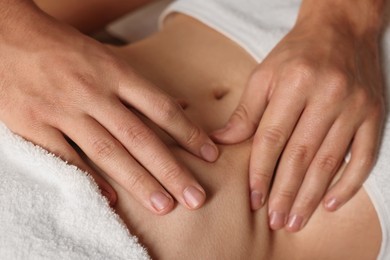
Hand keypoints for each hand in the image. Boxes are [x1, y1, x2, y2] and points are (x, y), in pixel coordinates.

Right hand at [0, 1, 217, 213]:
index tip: (210, 156)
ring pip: (108, 152)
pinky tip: (112, 198)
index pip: (161, 108)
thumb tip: (180, 106)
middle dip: (171, 170)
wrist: (9, 35)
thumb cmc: (65, 48)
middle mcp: (93, 92)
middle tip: (195, 197)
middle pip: (141, 137)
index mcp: (115, 72)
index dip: (189, 133)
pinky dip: (89, 179)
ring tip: (164, 205)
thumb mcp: (108, 57)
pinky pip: (66, 157)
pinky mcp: (33, 124)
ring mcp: (63, 109)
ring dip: (139, 182)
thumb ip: (141, 87)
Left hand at [212, 5, 384, 230]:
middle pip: (301, 155)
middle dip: (286, 192)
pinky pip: (363, 156)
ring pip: (330, 161)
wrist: (342, 28)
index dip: (261, 172)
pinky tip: (330, 203)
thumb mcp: (263, 75)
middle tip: (276, 221)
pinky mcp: (374, 114)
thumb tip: (221, 142)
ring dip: (311, 195)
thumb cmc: (296, 54)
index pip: (272, 139)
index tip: (254, 199)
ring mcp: (355, 106)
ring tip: (296, 220)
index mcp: (294, 84)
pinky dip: (348, 184)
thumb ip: (246, 112)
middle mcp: (328, 95)